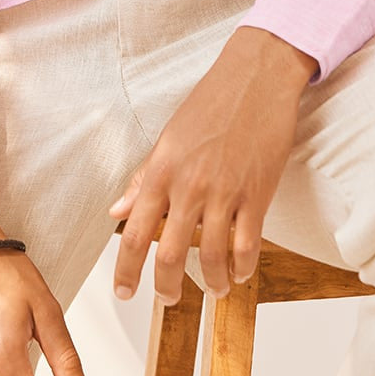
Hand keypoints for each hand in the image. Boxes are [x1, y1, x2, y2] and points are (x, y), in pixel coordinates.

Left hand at [108, 28, 316, 305]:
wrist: (255, 77)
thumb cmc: (211, 101)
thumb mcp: (169, 136)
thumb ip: (144, 177)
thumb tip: (117, 209)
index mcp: (162, 170)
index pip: (134, 233)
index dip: (126, 271)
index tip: (124, 292)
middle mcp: (189, 186)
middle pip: (171, 256)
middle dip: (166, 288)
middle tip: (168, 298)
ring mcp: (224, 192)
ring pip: (212, 258)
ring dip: (211, 284)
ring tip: (213, 288)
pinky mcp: (257, 195)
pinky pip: (246, 247)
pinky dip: (241, 269)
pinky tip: (239, 273)